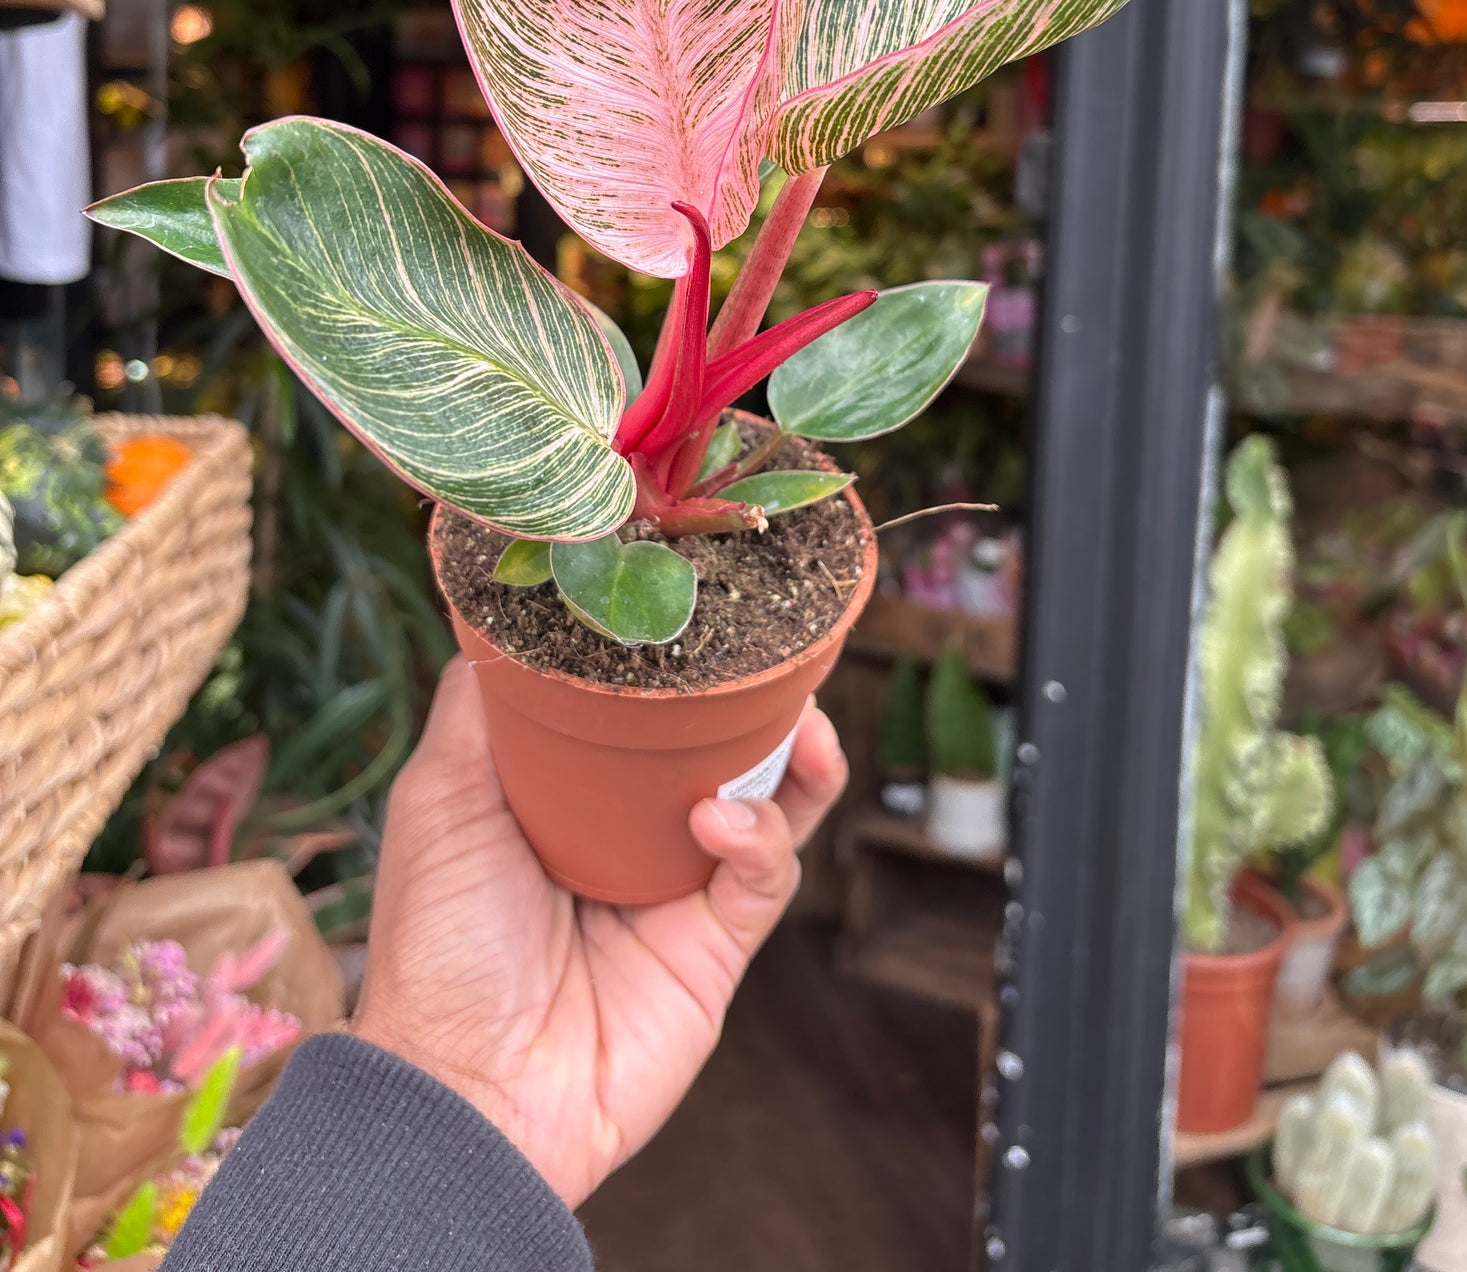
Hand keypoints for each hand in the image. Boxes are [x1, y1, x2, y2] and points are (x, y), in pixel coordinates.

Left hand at [352, 657, 846, 1207]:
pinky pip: (764, 875)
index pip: (640, 709)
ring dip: (794, 757)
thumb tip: (508, 612)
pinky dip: (758, 838)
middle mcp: (628, 834)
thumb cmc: (437, 942)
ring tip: (803, 721)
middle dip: (761, 699)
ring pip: (767, 804)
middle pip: (717, 747)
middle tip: (785, 652)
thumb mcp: (439, 793)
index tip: (708, 602)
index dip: (680, 661)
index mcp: (566, 793)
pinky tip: (719, 824)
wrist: (464, 1090)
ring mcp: (677, 891)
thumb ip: (482, 703)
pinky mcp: (716, 949)